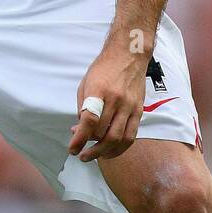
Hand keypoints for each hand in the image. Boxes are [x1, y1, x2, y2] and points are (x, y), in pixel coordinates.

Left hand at [68, 38, 148, 162]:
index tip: (72, 149)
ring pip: (119, 138)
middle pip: (104, 133)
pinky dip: (120, 148)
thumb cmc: (104, 69)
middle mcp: (116, 99)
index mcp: (99, 90)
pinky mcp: (139, 111)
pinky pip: (131, 136)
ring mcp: (130, 106)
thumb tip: (78, 131)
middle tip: (81, 153)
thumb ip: (82, 108)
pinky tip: (110, 152)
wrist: (129, 55)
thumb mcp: (86, 84)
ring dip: (104, 152)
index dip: (80, 138)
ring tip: (93, 156)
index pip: (90, 120)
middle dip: (90, 147)